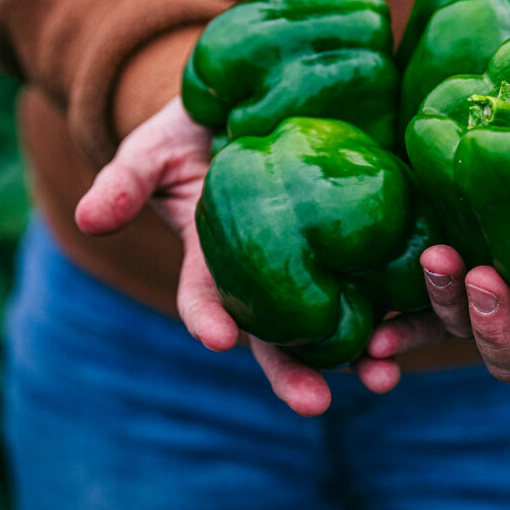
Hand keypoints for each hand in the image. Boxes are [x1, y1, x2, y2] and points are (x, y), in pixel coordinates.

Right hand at [75, 97, 398, 416]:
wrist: (249, 106)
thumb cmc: (193, 132)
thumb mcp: (153, 149)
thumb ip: (126, 181)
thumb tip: (87, 220)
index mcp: (212, 263)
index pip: (205, 301)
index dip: (207, 319)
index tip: (215, 338)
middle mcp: (264, 275)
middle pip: (277, 334)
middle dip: (293, 372)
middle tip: (316, 403)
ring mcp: (312, 259)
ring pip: (334, 319)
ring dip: (357, 353)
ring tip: (383, 375)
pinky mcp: (356, 233)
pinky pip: (378, 274)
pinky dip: (397, 302)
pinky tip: (422, 316)